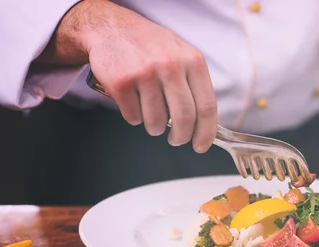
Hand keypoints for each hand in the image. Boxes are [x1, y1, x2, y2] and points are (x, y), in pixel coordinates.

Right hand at [53, 0, 216, 152]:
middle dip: (181, 137)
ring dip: (155, 128)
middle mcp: (171, 65)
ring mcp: (145, 73)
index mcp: (192, 61)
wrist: (111, 29)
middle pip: (184, 118)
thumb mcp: (181, 55)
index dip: (206, 132)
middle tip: (176, 140)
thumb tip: (206, 124)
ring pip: (157, 121)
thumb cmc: (150, 47)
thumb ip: (195, 84)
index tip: (201, 145)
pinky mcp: (122, 82)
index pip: (207, 106)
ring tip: (152, 117)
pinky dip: (134, 118)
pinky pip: (133, 117)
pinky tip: (133, 103)